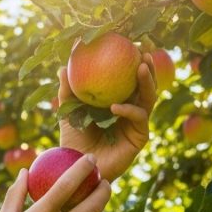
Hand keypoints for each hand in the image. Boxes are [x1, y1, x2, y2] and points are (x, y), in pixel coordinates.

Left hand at [57, 53, 156, 182]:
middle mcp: (130, 111)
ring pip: (149, 98)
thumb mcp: (69, 114)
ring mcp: (136, 124)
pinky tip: (115, 106)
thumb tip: (63, 67)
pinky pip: (138, 118)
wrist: (77, 169)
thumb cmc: (73, 143)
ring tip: (141, 66)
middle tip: (143, 49)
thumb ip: (67, 92)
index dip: (131, 61)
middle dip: (148, 65)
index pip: (129, 78)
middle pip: (145, 84)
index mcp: (118, 102)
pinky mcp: (139, 138)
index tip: (129, 42)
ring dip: (147, 81)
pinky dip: (128, 110)